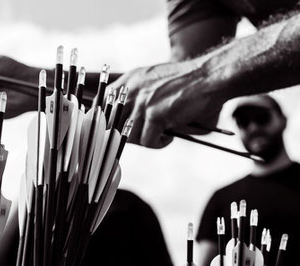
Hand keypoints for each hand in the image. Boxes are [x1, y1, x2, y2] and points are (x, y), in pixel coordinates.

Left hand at [108, 59, 222, 147]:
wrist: (211, 76)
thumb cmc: (187, 83)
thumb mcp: (153, 81)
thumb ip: (135, 96)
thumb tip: (119, 125)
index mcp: (129, 80)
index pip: (102, 105)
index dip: (104, 122)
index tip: (108, 133)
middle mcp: (131, 90)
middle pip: (113, 124)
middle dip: (125, 135)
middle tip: (142, 136)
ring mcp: (142, 101)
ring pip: (130, 135)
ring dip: (145, 140)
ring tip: (161, 135)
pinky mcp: (155, 114)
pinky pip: (148, 141)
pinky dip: (159, 143)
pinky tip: (169, 137)